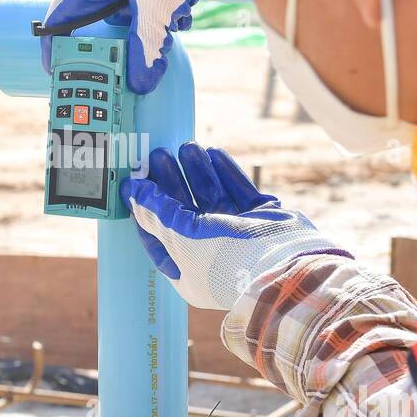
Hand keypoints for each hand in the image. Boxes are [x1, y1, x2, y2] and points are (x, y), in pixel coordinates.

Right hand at [41, 0, 224, 93]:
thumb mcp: (156, 10)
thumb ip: (145, 49)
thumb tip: (140, 83)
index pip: (62, 13)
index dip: (57, 43)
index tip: (58, 67)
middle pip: (104, 10)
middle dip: (127, 31)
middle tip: (138, 51)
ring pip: (130, 0)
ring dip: (152, 18)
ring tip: (175, 21)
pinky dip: (163, 2)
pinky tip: (183, 7)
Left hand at [119, 143, 350, 310]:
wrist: (283, 264)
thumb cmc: (224, 259)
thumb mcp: (180, 236)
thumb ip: (156, 212)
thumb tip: (132, 192)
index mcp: (188, 271)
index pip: (159, 237)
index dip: (145, 209)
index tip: (135, 181)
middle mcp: (211, 254)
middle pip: (185, 212)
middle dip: (172, 182)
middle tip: (160, 153)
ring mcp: (238, 235)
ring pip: (212, 197)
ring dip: (198, 171)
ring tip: (188, 145)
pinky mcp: (261, 220)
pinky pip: (239, 192)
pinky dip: (226, 172)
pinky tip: (214, 152)